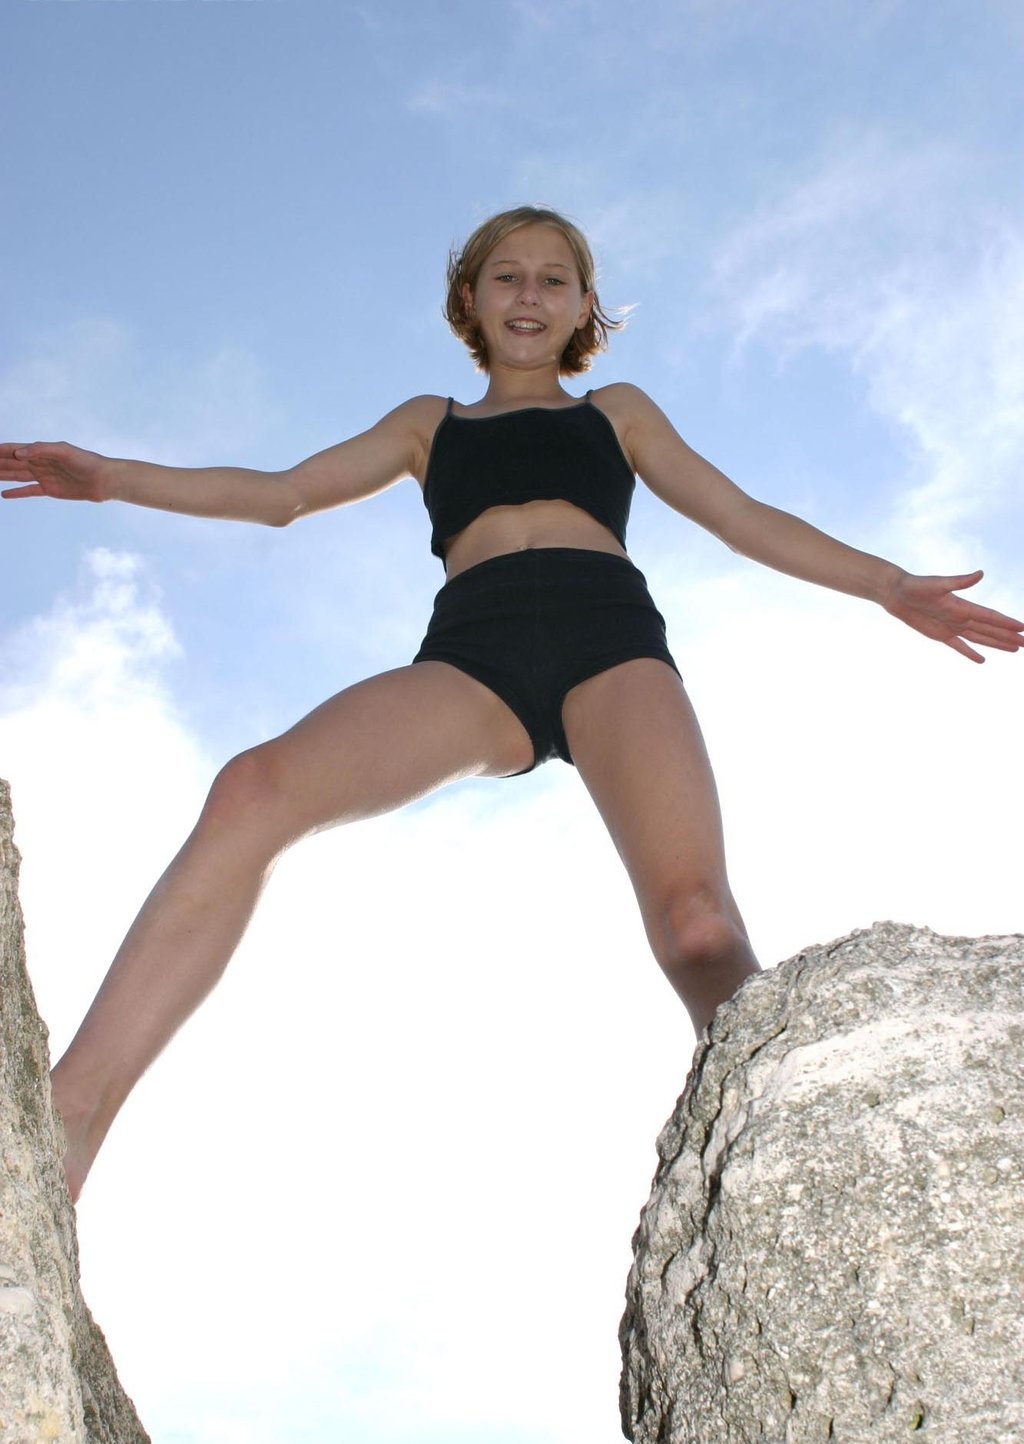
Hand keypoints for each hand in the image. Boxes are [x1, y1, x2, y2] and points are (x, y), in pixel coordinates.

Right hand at [0, 441, 110, 502]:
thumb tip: (18, 453)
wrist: (104, 480)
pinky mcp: (50, 490)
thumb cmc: (86, 461)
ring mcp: (43, 476)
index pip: (13, 449)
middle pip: (11, 462)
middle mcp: (39, 462)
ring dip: (2, 475)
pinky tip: (4, 494)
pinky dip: (17, 493)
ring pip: (17, 475)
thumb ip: (40, 449)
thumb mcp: (63, 451)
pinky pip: (29, 491)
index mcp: (40, 450)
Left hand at [882, 569, 1023, 662]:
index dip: (1007, 623)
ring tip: (1015, 650)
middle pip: (990, 630)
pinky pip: (959, 647)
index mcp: (963, 606)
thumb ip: (959, 581)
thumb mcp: (937, 583)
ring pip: (980, 638)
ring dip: (997, 644)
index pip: (990, 617)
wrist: (897, 593)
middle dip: (1009, 637)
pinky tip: (982, 660)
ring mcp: (952, 628)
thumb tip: (981, 574)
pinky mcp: (940, 635)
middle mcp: (961, 618)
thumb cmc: (916, 586)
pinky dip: (970, 653)